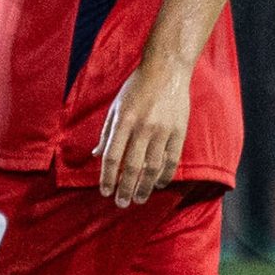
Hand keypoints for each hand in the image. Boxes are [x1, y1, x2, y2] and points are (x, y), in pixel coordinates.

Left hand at [94, 58, 192, 206]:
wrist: (167, 70)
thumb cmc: (136, 87)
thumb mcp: (116, 106)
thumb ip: (107, 132)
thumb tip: (95, 155)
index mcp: (123, 120)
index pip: (112, 155)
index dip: (107, 176)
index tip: (105, 191)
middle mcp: (142, 127)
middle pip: (132, 166)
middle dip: (125, 188)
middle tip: (121, 203)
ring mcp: (162, 131)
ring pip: (152, 167)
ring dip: (144, 187)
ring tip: (138, 199)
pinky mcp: (178, 132)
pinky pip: (171, 160)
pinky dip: (164, 176)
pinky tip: (157, 185)